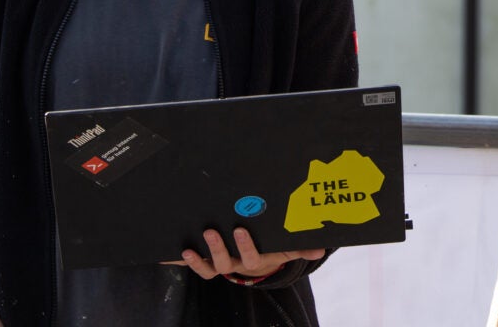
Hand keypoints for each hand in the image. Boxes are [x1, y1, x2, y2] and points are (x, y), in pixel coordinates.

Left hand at [170, 227, 325, 280]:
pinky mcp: (206, 263)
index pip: (251, 258)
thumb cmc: (270, 248)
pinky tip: (176, 252)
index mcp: (254, 261)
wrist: (255, 259)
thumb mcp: (285, 248)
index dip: (245, 246)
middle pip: (225, 264)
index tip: (240, 229)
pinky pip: (195, 266)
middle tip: (211, 231)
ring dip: (199, 258)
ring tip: (192, 245)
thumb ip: (301, 248)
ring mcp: (219, 266)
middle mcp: (235, 266)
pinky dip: (184, 262)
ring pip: (209, 268)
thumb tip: (320, 249)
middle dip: (217, 249)